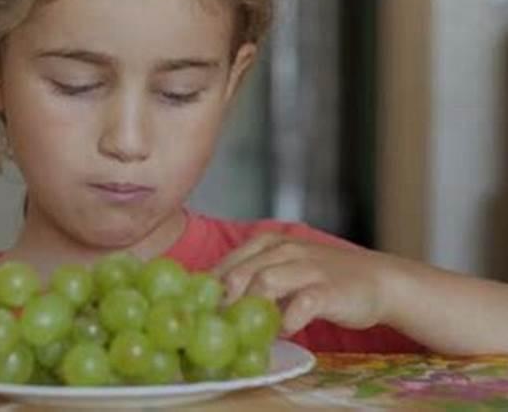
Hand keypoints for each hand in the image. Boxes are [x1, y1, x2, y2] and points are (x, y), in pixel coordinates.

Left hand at [213, 233, 397, 335]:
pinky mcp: (328, 289)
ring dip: (250, 308)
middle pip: (241, 272)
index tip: (197, 308)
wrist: (377, 280)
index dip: (210, 286)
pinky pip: (301, 304)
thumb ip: (254, 275)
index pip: (229, 261)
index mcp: (269, 243)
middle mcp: (285, 250)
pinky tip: (283, 331)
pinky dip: (287, 321)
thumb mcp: (284, 267)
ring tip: (244, 330)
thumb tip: (216, 300)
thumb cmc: (322, 277)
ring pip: (266, 282)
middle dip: (223, 300)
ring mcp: (307, 268)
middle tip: (213, 324)